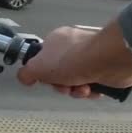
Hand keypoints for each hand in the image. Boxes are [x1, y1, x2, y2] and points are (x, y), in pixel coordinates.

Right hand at [17, 21, 131, 98]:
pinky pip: (93, 85)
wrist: (108, 59)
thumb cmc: (71, 60)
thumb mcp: (37, 67)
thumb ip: (25, 73)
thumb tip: (23, 77)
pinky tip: (93, 88)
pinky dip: (91, 91)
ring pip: (76, 82)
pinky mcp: (106, 68)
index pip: (44, 60)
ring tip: (82, 88)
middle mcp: (74, 47)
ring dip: (76, 91)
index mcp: (57, 41)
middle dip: (61, 86)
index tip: (45, 79)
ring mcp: (91, 57)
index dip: (43, 74)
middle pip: (60, 75)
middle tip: (65, 86)